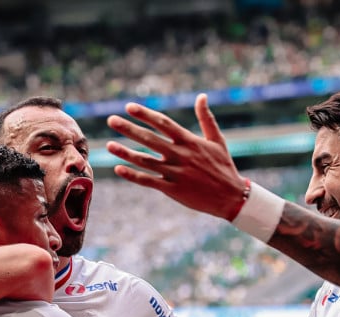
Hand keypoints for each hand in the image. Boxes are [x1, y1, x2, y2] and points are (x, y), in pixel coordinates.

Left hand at [106, 94, 248, 220]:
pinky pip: (148, 181)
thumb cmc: (223, 166)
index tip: (129, 107)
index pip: (163, 123)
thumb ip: (206, 118)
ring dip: (125, 152)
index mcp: (190, 141)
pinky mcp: (172, 189)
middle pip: (149, 139)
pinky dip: (133, 175)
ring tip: (108, 145)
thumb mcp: (217, 140)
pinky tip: (118, 169)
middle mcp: (180, 155)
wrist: (231, 197)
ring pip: (145, 161)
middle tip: (111, 120)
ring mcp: (175, 172)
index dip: (145, 114)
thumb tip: (202, 96)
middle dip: (129, 129)